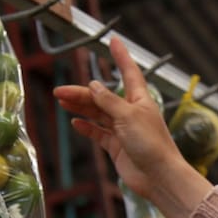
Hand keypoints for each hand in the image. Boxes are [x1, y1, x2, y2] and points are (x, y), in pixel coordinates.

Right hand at [53, 39, 210, 217]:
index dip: (121, 56)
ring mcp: (123, 130)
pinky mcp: (117, 147)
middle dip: (82, 92)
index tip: (114, 40)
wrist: (158, 177)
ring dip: (81, 107)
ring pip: (98, 114)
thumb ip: (109, 101)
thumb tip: (93, 85)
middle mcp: (131, 113)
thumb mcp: (128, 117)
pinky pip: (99, 133)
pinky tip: (75, 122)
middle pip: (103, 97)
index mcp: (140, 100)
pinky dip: (87, 127)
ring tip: (62, 102)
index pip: (129, 72)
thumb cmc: (151, 144)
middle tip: (59, 91)